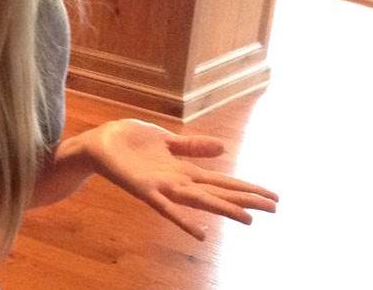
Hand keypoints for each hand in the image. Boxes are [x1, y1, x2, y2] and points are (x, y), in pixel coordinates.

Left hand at [85, 119, 277, 239]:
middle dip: (245, 199)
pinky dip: (182, 221)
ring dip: (222, 209)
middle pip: (217, 191)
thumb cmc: (128, 140)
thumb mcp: (165, 138)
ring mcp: (162, 186)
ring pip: (199, 200)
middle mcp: (177, 181)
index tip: (273, 195)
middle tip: (275, 208)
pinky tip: (201, 234)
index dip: (246, 187)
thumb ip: (191, 145)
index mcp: (183, 168)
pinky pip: (165, 209)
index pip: (221, 179)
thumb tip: (222, 148)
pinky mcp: (144, 189)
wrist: (97, 142)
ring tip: (248, 219)